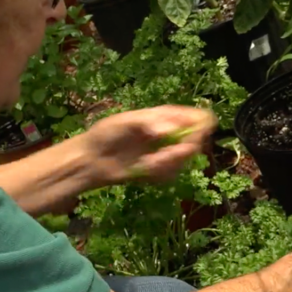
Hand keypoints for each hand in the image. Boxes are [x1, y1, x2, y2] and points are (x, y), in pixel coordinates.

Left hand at [80, 105, 216, 185]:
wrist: (91, 160)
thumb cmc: (106, 135)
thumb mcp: (125, 122)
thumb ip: (148, 123)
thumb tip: (171, 131)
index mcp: (165, 116)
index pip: (197, 117)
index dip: (200, 127)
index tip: (189, 138)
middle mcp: (170, 133)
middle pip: (196, 141)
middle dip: (183, 151)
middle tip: (164, 155)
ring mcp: (166, 152)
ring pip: (185, 161)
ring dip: (169, 165)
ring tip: (148, 164)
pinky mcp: (160, 170)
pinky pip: (173, 175)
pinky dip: (160, 175)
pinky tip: (144, 170)